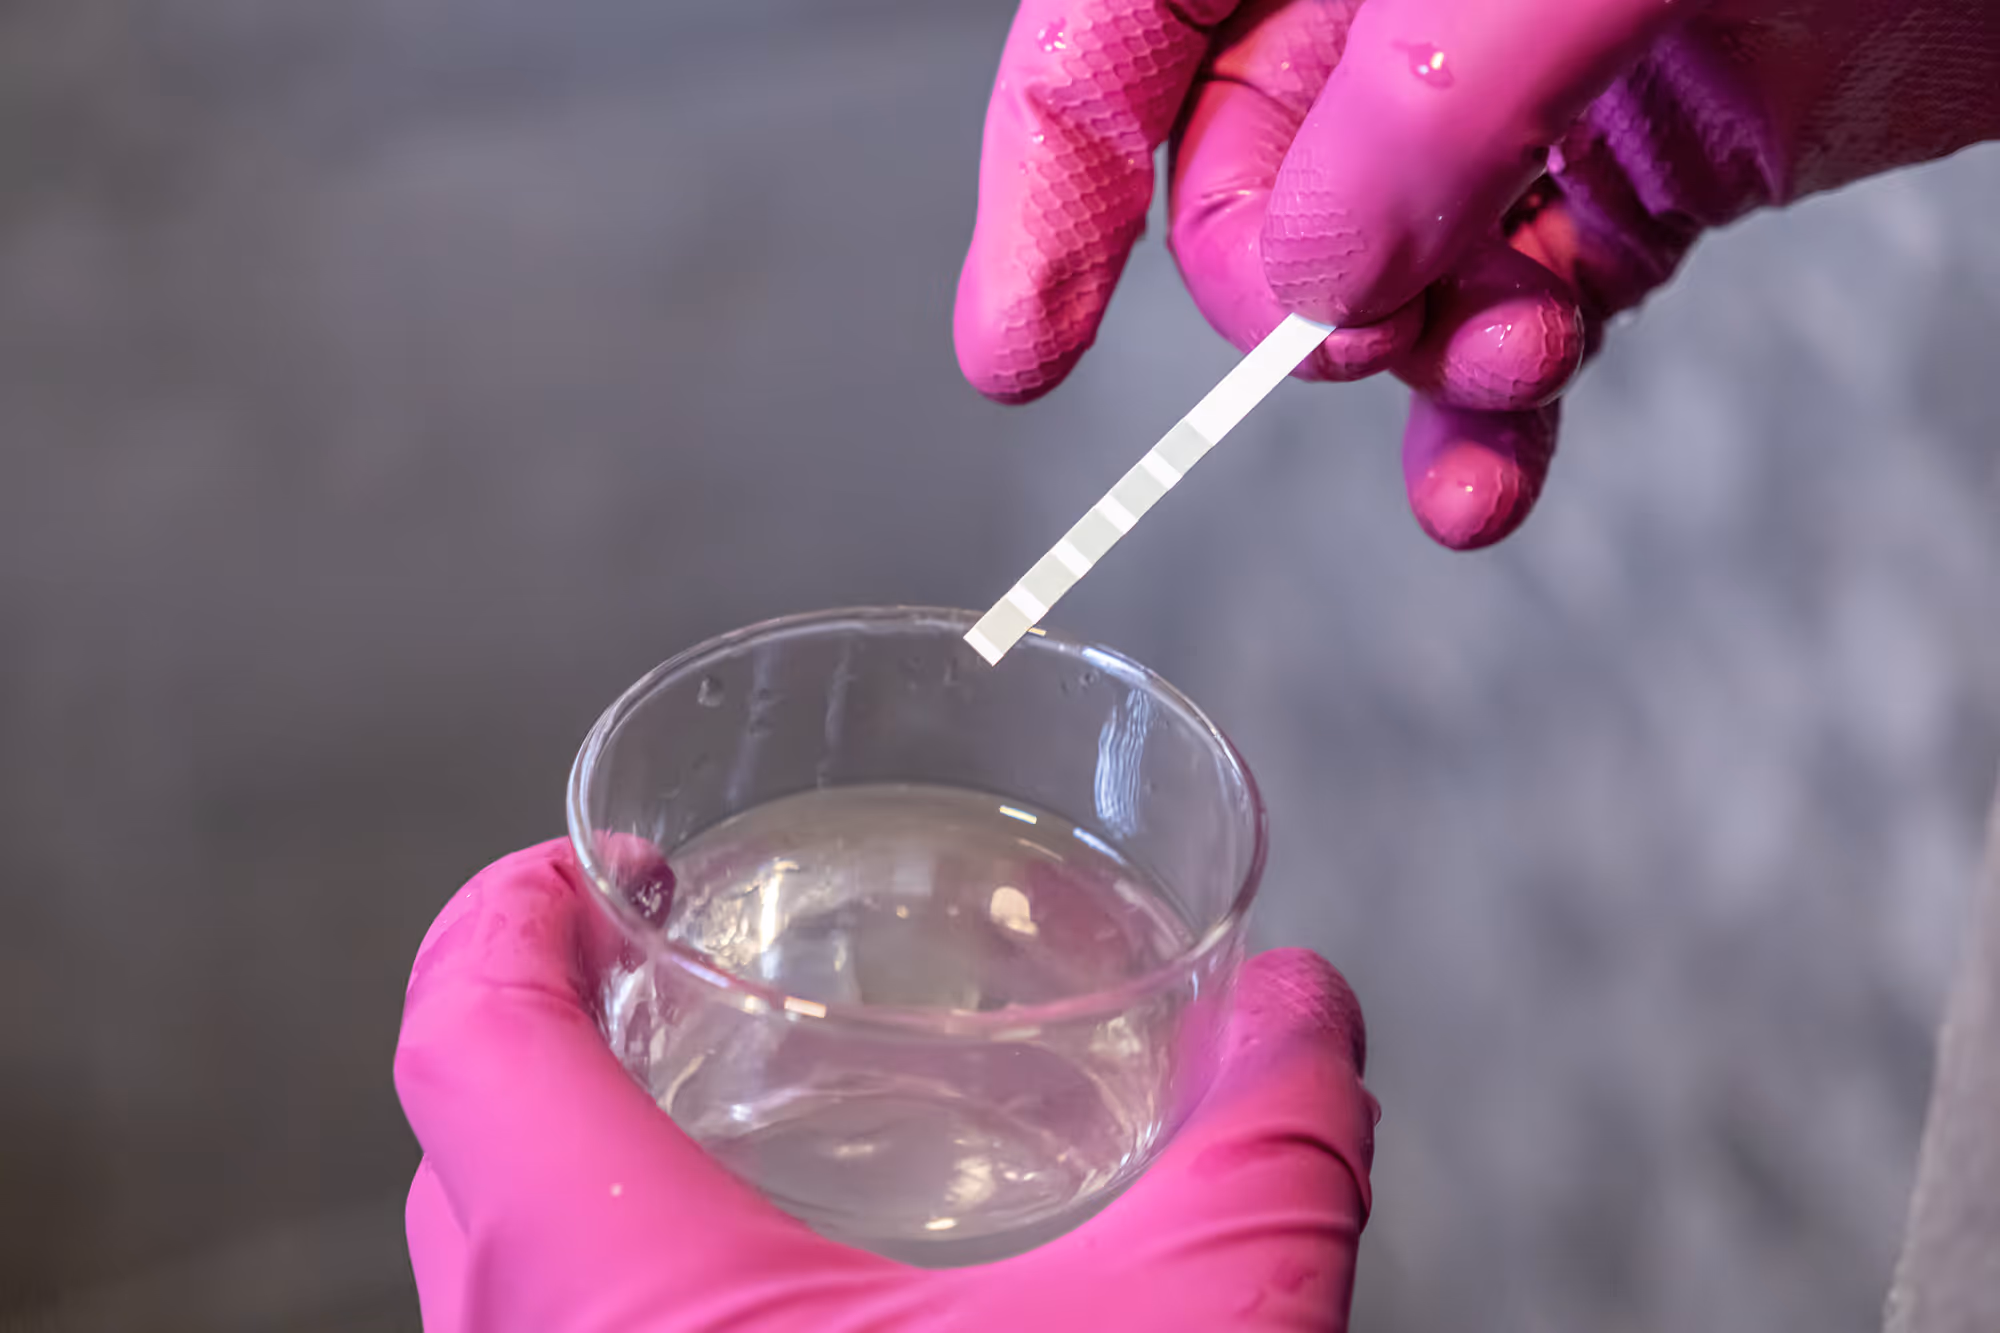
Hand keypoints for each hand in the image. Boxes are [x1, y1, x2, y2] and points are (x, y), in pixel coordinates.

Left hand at [394, 841, 1376, 1331]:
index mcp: (627, 1306)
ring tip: (713, 1115)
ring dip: (572, 1170)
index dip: (501, 914)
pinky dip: (619, 1294)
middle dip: (547, 1030)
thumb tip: (1308, 998)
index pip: (466, 1040)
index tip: (594, 861)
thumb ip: (1269, 1140)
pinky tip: (777, 1306)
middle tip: (666, 965)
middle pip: (462, 1152)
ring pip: (497, 1282)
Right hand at [954, 0, 1999, 547]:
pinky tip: (1488, 474)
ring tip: (1504, 363)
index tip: (1019, 350)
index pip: (1111, 35)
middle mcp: (1389, 0)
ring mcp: (1507, 99)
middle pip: (1240, 184)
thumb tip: (1320, 287)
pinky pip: (1511, 321)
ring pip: (1375, 281)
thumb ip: (1421, 106)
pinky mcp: (1625, 180)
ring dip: (1414, 364)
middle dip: (1293, 290)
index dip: (1047, 188)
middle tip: (1371, 320)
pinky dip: (1497, 414)